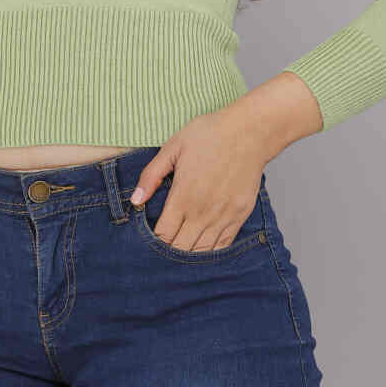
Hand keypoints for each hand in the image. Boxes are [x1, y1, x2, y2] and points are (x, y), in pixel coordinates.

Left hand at [128, 82, 314, 251]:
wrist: (250, 132)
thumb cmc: (210, 135)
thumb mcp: (173, 147)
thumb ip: (151, 175)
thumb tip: (135, 200)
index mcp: (183, 196)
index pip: (163, 235)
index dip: (152, 242)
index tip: (147, 239)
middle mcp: (203, 212)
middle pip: (181, 248)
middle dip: (168, 252)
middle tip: (160, 247)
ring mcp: (224, 216)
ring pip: (202, 250)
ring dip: (189, 254)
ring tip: (179, 249)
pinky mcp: (240, 215)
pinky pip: (223, 244)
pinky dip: (210, 250)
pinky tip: (201, 246)